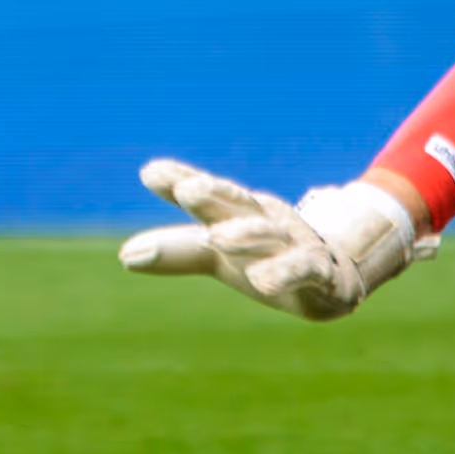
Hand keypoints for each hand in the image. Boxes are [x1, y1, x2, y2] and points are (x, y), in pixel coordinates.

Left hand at [118, 158, 426, 320]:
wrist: (330, 281)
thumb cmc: (263, 259)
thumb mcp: (217, 258)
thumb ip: (176, 251)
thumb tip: (124, 256)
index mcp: (238, 213)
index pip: (207, 195)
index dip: (181, 181)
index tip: (151, 173)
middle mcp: (264, 220)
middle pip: (237, 205)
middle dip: (214, 195)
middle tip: (188, 191)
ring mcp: (293, 242)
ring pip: (268, 235)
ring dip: (244, 235)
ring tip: (217, 239)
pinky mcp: (319, 270)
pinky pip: (302, 268)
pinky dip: (284, 272)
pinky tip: (263, 281)